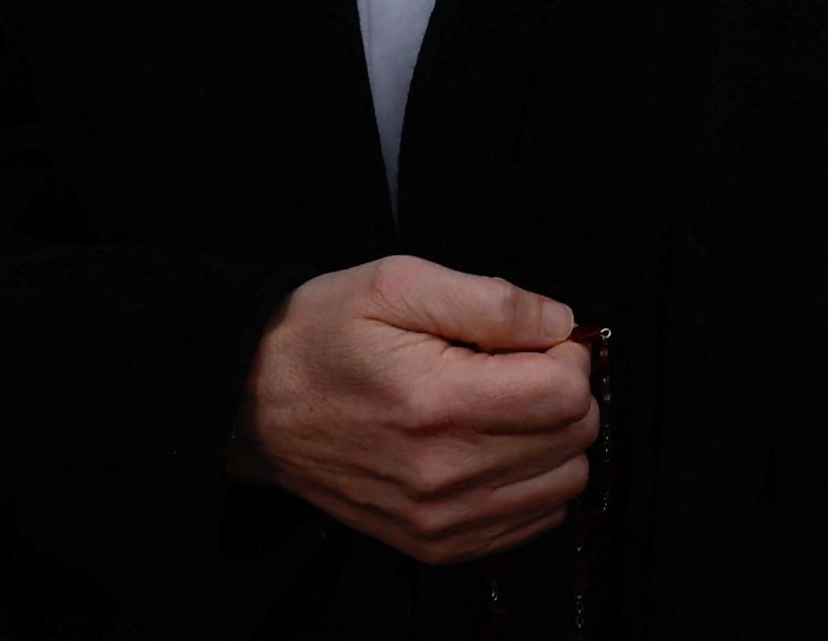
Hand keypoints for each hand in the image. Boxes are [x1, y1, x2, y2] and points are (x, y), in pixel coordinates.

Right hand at [235, 257, 596, 562]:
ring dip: (553, 440)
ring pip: (563, 486)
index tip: (536, 337)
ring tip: (505, 406)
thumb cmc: (322, 334)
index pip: (566, 393)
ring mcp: (440, 520)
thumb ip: (491, 300)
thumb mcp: (397, 282)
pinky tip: (494, 445)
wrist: (253, 405)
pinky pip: (532, 524)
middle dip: (564, 392)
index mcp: (437, 402)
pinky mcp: (435, 545)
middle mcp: (443, 473)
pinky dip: (531, 482)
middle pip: (574, 440)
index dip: (565, 353)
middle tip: (518, 365)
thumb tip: (560, 321)